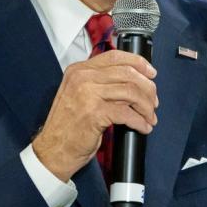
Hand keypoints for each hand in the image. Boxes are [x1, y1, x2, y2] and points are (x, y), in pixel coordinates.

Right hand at [32, 50, 158, 181]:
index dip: (138, 63)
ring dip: (146, 106)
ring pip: (130, 91)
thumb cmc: (68, 126)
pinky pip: (127, 113)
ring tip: (149, 116)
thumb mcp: (79, 95)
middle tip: (153, 101)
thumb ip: (100, 83)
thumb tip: (132, 80)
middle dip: (147, 88)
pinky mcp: (94, 113)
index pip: (115, 57)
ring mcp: (87, 94)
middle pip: (127, 73)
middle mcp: (82, 78)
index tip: (151, 73)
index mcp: (78, 70)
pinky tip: (143, 127)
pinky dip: (140, 121)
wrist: (53, 149)